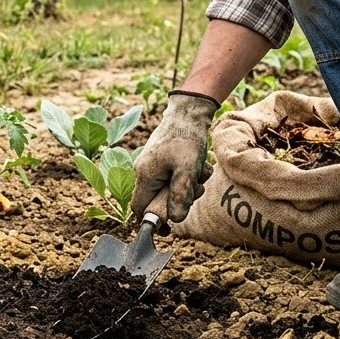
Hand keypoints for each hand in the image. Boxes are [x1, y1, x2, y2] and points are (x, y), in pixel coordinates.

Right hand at [131, 91, 218, 222]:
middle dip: (179, 199)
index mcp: (145, 175)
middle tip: (195, 190)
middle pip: (158, 199)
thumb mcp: (187, 168)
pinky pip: (175, 176)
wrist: (189, 111)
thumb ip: (180, 194)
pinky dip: (189, 175)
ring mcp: (155, 164)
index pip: (139, 208)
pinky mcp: (165, 159)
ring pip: (170, 187)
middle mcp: (145, 171)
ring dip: (188, 186)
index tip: (170, 227)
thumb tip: (175, 219)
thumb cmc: (186, 137)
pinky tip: (199, 165)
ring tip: (200, 173)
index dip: (153, 220)